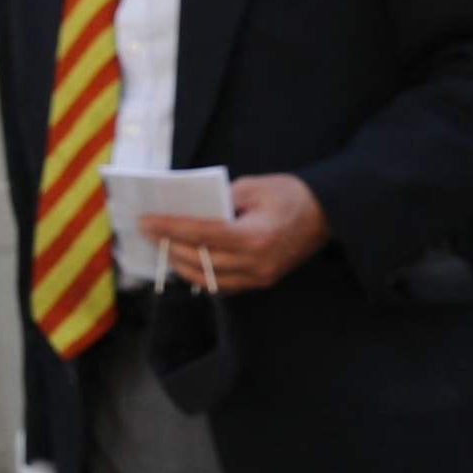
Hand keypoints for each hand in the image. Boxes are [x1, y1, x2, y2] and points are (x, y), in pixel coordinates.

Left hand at [133, 171, 330, 297]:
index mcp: (255, 235)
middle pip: (200, 259)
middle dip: (168, 245)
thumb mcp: (253, 187)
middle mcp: (257, 262)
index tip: (146, 221)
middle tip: (147, 232)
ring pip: (207, 278)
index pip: (202, 234)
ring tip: (161, 246)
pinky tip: (185, 260)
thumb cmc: (290, 194)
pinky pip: (222, 285)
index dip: (170, 228)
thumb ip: (219, 200)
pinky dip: (201, 274)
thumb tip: (187, 210)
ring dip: (180, 263)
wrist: (327, 213)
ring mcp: (260, 276)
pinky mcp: (262, 282)